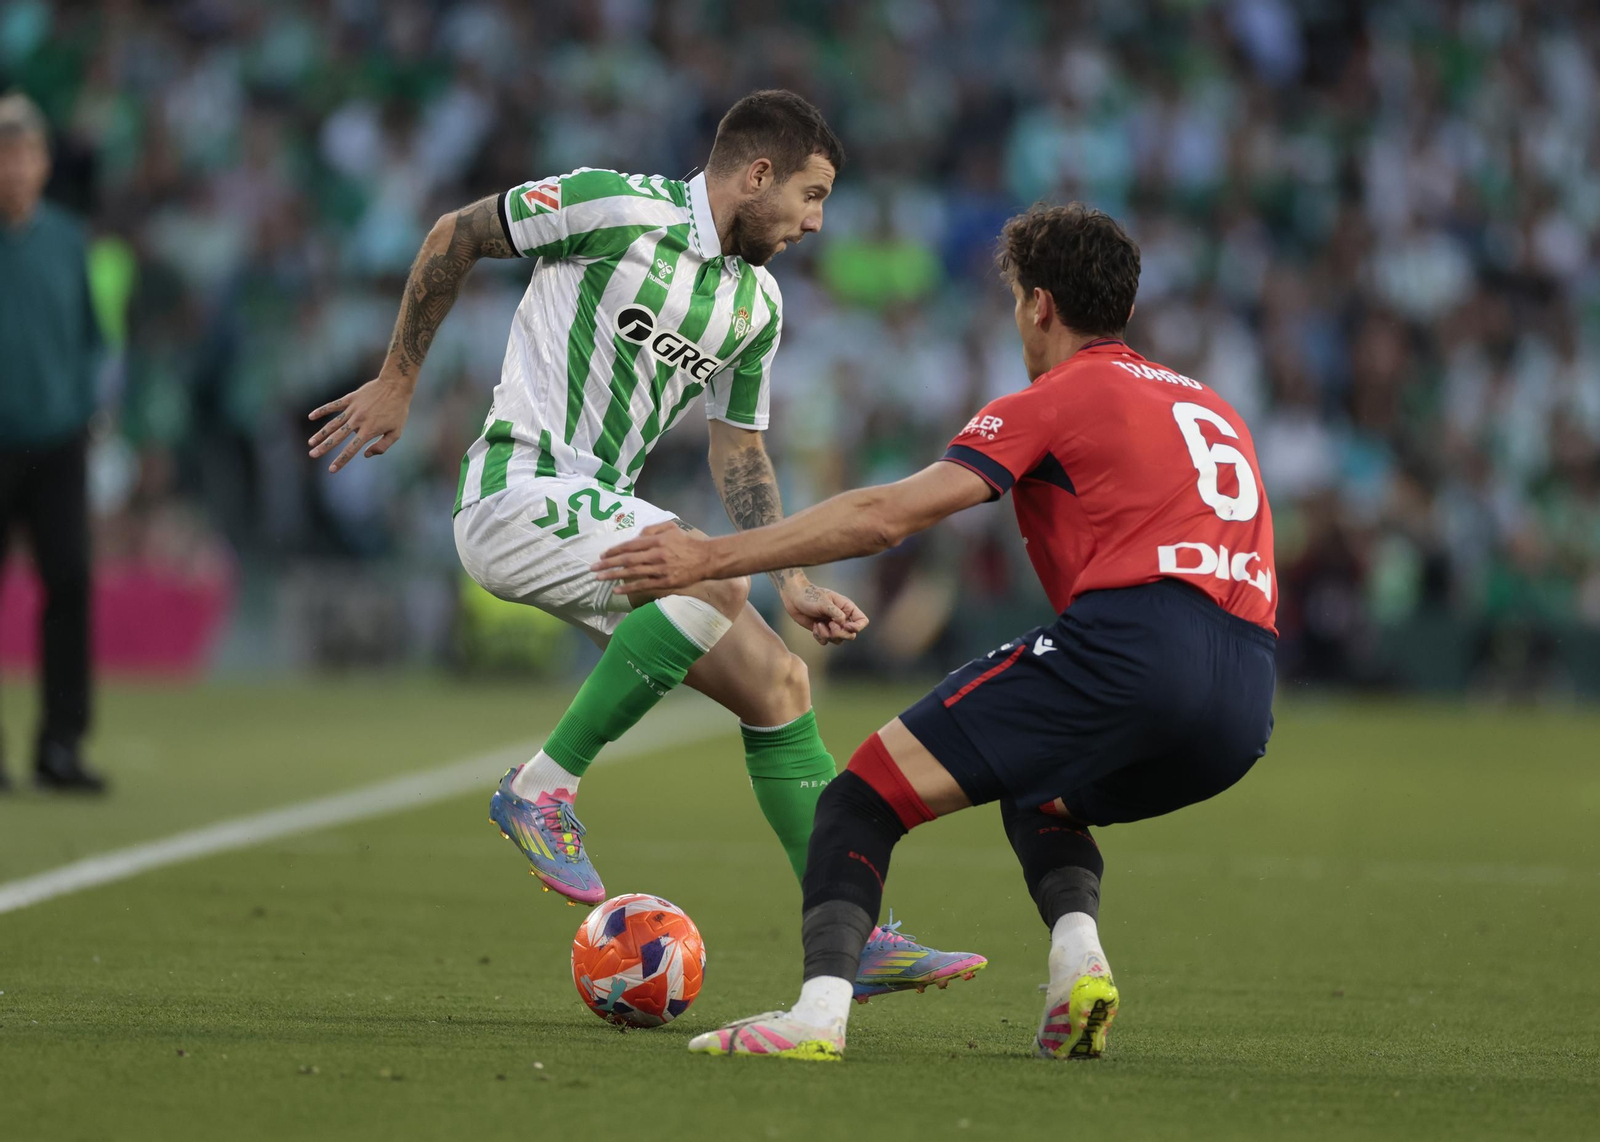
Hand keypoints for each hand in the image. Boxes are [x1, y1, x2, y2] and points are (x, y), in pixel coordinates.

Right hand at [307, 375, 412, 472]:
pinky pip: (333, 405)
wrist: (395, 385)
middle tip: (312, 455)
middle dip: (324, 447)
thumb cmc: (398, 410)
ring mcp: (352, 409)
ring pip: (332, 424)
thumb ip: (382, 446)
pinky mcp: (350, 398)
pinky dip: (322, 410)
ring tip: (311, 443)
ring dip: (321, 434)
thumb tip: (365, 455)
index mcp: (368, 431)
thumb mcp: (396, 432)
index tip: (331, 470)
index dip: (341, 461)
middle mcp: (357, 421)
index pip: (351, 450)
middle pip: (337, 437)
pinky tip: (311, 416)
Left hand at [593, 522, 715, 593]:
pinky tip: (617, 589)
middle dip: (607, 563)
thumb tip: (636, 537)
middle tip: (593, 568)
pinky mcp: (664, 581)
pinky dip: (628, 587)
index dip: (614, 550)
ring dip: (613, 575)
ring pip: (632, 572)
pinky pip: (643, 584)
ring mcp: (659, 569)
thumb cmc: (686, 543)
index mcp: (656, 540)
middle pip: (627, 559)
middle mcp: (656, 554)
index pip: (630, 545)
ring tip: (599, 577)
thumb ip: (652, 529)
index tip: (602, 555)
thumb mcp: (671, 528)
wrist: (706, 558)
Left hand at [779, 576, 869, 644]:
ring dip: (827, 635)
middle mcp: (842, 618)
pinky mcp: (822, 630)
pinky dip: (820, 637)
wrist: (794, 597)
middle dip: (839, 633)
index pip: (862, 621)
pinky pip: (826, 641)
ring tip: (818, 624)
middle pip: (851, 635)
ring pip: (838, 640)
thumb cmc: (810, 596)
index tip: (846, 625)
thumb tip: (842, 623)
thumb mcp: (824, 602)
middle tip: (829, 625)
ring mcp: (832, 625)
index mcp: (846, 608)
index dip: (857, 627)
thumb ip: (836, 613)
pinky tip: (814, 626)